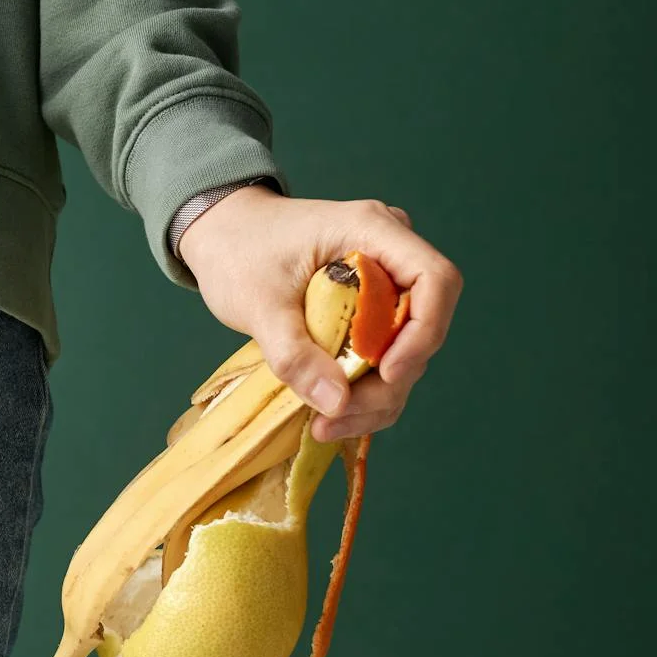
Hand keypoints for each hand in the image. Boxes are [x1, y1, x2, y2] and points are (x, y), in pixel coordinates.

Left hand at [176, 184, 460, 442]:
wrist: (221, 234)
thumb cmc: (237, 252)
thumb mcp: (257, 304)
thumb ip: (294, 353)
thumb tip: (335, 403)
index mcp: (372, 230)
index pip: (435, 280)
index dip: (423, 332)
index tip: (387, 373)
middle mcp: (389, 254)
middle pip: (422, 326)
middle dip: (388, 381)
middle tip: (337, 415)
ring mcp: (383, 282)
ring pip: (404, 350)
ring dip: (375, 397)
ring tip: (325, 426)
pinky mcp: (369, 310)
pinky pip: (381, 354)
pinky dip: (362, 390)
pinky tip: (329, 416)